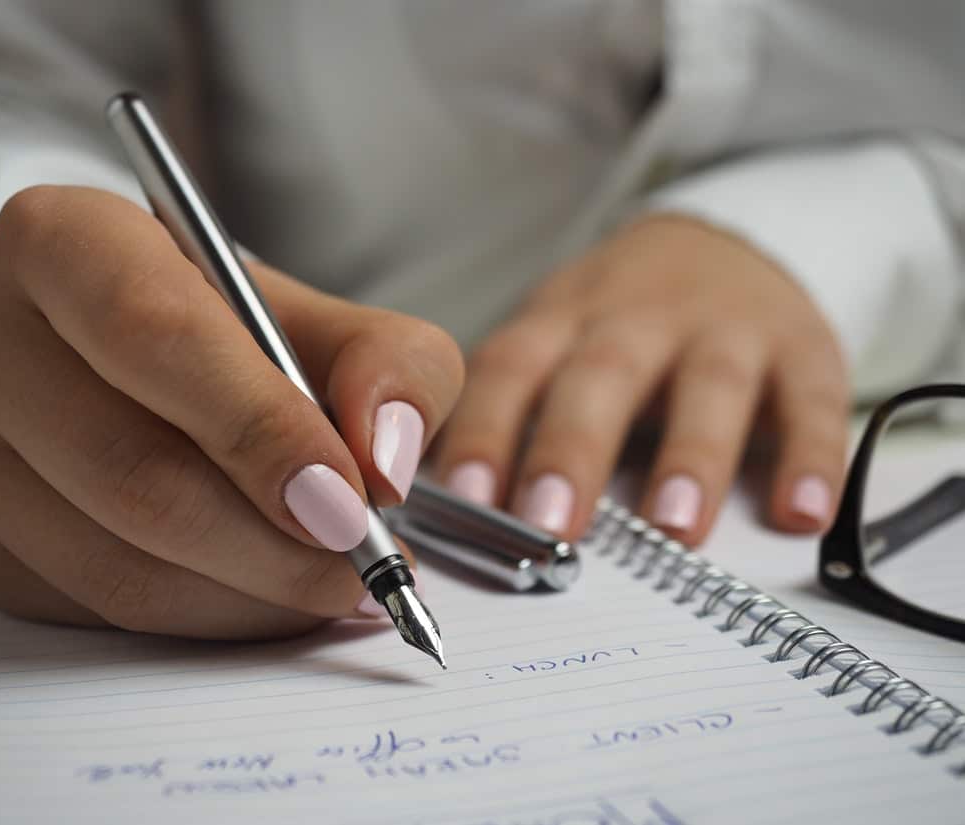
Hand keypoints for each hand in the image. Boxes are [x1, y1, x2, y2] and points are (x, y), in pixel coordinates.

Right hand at [0, 186, 462, 638]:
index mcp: (64, 240)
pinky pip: (99, 609)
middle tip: (361, 565)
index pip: (156, 334)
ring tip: (332, 584)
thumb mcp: (337, 321)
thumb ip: (393, 366)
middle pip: (131, 468)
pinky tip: (266, 594)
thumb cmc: (243, 336)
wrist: (151, 367)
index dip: (259, 427)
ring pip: (116, 560)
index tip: (349, 500)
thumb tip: (384, 462)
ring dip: (250, 594)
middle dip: (271, 541)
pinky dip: (207, 618)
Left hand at [433, 215, 848, 544]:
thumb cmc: (617, 322)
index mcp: (563, 320)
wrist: (723, 243)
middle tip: (550, 524)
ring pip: (708, 386)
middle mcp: (638, 319)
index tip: (465, 500)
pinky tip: (801, 513)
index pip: (511, 370)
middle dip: (573, 449)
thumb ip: (511, 411)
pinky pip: (812, 400)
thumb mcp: (555, 340)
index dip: (486, 431)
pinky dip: (811, 456)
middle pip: (601, 376)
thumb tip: (446, 510)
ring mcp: (725, 329)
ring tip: (674, 528)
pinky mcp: (802, 347)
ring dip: (691, 456)